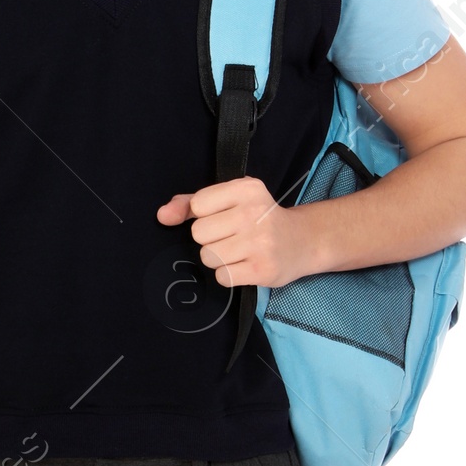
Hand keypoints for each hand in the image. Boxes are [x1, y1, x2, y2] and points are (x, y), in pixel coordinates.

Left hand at [156, 176, 320, 287]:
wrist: (302, 241)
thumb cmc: (259, 218)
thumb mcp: (229, 199)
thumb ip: (190, 203)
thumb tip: (162, 216)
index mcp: (246, 189)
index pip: (198, 205)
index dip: (205, 215)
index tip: (224, 216)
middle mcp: (255, 213)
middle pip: (199, 233)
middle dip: (210, 239)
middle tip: (234, 236)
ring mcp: (260, 242)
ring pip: (208, 256)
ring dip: (218, 258)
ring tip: (239, 251)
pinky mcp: (262, 269)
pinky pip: (222, 277)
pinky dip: (229, 274)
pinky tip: (244, 265)